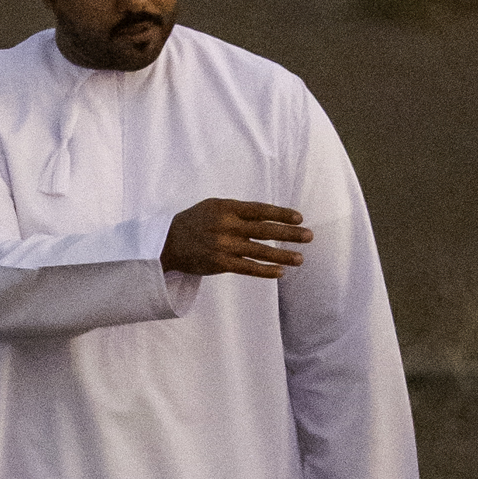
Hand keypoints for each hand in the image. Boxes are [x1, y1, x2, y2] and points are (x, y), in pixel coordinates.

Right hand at [161, 197, 311, 278]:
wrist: (168, 242)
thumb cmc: (195, 221)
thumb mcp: (214, 206)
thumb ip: (239, 210)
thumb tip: (268, 214)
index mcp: (227, 208)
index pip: (260, 210)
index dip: (281, 214)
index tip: (299, 218)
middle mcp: (227, 226)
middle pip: (265, 230)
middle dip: (289, 234)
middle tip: (309, 236)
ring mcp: (224, 245)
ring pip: (260, 251)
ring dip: (283, 255)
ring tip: (301, 258)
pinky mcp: (220, 263)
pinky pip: (248, 268)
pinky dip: (265, 270)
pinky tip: (281, 272)